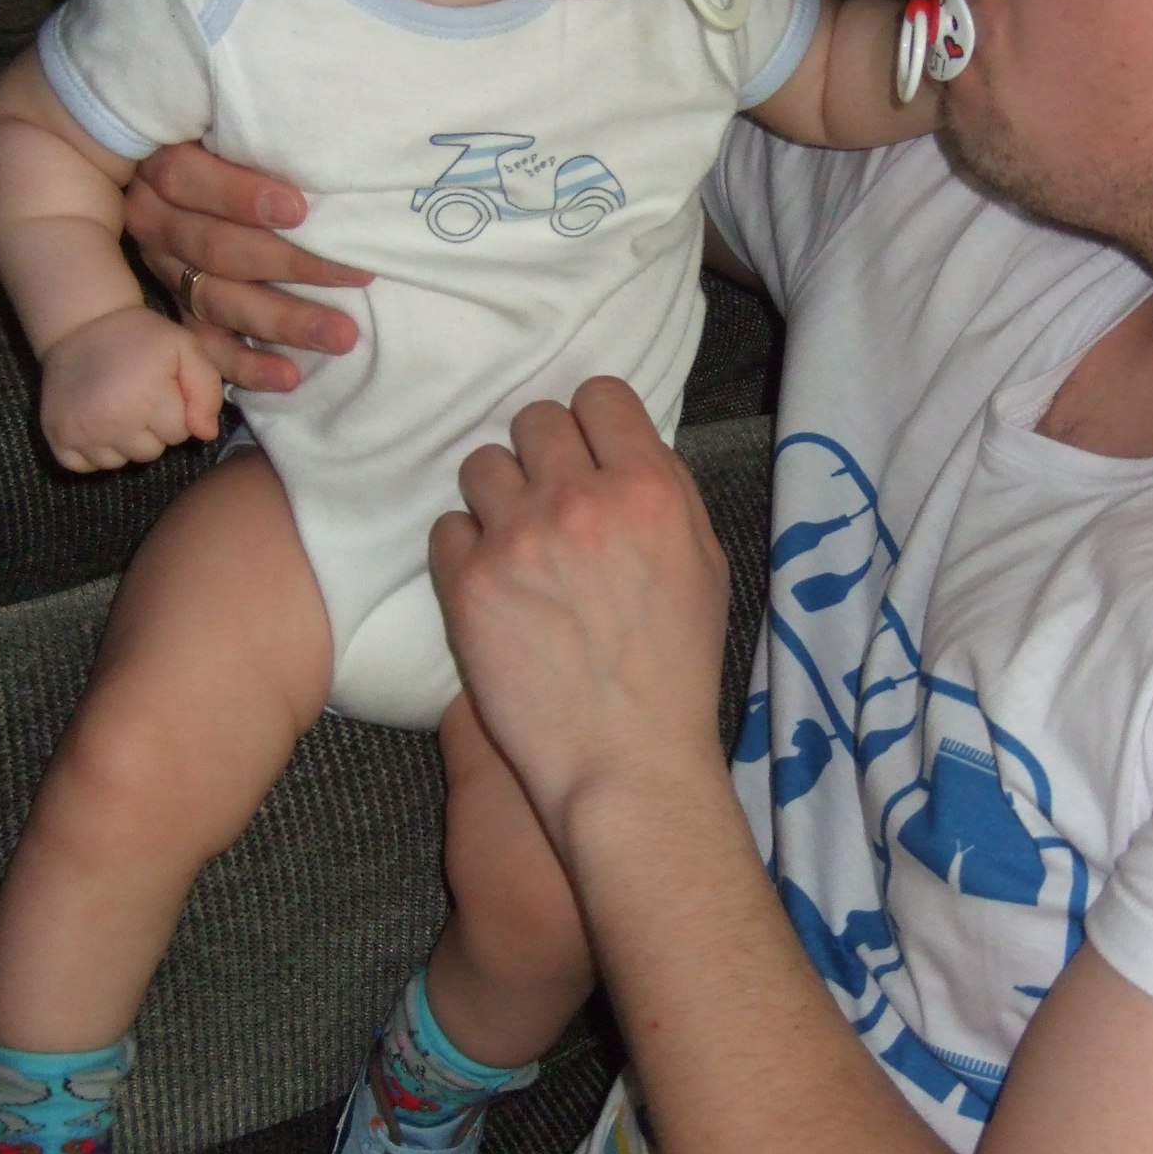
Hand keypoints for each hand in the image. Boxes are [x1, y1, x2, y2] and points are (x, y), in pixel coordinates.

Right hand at [40, 306, 223, 470]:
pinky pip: (86, 466)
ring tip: (119, 407)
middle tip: (139, 397)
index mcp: (147, 399)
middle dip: (152, 430)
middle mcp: (112, 421)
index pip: (180, 434)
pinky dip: (93, 451)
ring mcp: (81, 432)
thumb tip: (205, 434)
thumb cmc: (141, 337)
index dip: (176, 412)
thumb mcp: (186, 348)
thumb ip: (206, 391)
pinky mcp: (58, 437)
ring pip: (121, 462)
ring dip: (124, 442)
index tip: (163, 390)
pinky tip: (97, 423)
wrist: (84, 324)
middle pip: (151, 452)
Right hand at [125, 143, 371, 390]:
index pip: (187, 179)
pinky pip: (206, 344)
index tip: (301, 209)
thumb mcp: (223, 124)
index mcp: (161, 167)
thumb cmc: (222, 144)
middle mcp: (154, 221)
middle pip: (216, 247)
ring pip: (218, 299)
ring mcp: (166, 270)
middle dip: (290, 265)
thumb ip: (256, 130)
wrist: (170, 179)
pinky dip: (246, 365)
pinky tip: (289, 377)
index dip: (241, 195)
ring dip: (283, 321)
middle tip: (356, 276)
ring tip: (341, 335)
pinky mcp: (178, 309)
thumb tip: (328, 134)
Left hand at [429, 379, 729, 850]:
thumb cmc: (674, 668)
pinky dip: (467, 549)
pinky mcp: (467, 583)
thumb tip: (621, 446)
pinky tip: (494, 584)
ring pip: (481, 464)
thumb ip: (665, 493)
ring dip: (498, 496)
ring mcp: (517, 539)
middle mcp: (580, 500)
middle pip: (534, 419)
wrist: (625, 759)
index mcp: (648, 490)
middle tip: (551, 502)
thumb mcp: (705, 565)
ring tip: (518, 543)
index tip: (589, 451)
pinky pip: (447, 526)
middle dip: (542, 455)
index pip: (599, 394)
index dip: (593, 421)